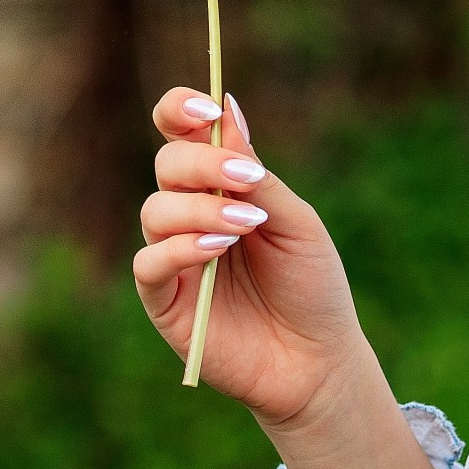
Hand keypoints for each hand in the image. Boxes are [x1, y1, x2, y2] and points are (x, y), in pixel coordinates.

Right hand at [134, 88, 370, 427]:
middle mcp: (190, 214)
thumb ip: (257, 175)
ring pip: (155, 211)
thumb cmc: (312, 285)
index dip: (181, 110)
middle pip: (166, 165)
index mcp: (220, 186)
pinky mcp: (163, 302)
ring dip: (198, 210)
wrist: (319, 359)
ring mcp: (173, 257)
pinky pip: (149, 264)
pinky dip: (179, 249)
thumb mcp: (296, 222)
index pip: (181, 133)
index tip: (207, 110)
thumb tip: (227, 108)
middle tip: (245, 180)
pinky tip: (216, 249)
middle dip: (202, 165)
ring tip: (245, 225)